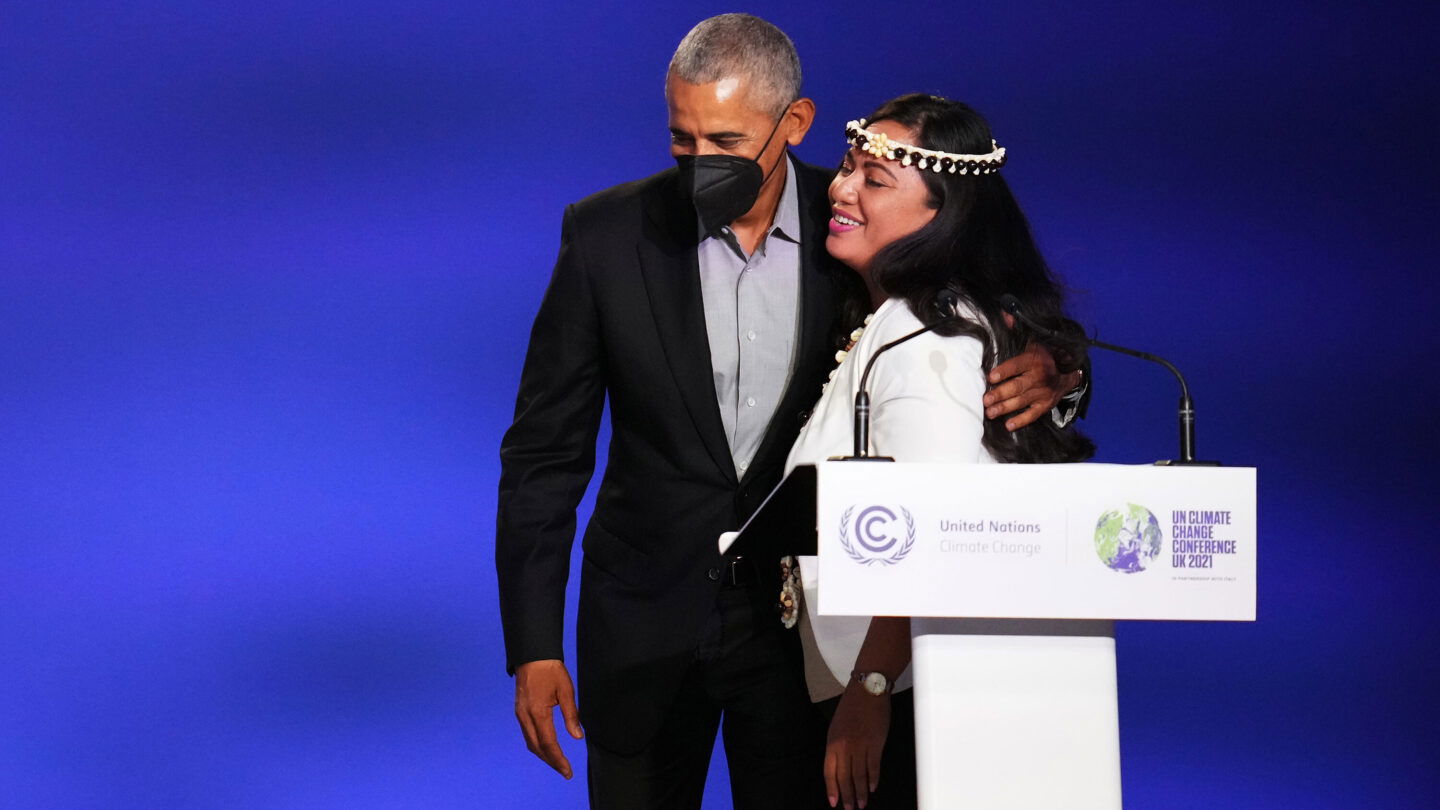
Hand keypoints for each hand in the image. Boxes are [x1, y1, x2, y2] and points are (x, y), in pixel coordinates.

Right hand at [514, 659, 583, 778]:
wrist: (532, 655)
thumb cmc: (551, 670)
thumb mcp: (566, 690)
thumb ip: (571, 715)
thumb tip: (577, 737)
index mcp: (538, 712)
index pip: (549, 743)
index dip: (559, 760)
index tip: (568, 771)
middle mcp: (525, 717)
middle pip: (537, 747)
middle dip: (551, 761)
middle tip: (565, 771)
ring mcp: (520, 714)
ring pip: (530, 742)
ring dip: (544, 755)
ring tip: (558, 763)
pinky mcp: (519, 711)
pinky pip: (527, 734)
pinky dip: (537, 745)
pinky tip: (546, 747)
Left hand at [824, 687, 889, 808]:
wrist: (867, 691)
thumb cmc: (852, 707)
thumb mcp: (836, 727)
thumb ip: (837, 746)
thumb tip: (841, 766)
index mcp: (832, 742)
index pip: (829, 772)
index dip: (832, 789)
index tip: (834, 802)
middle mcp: (844, 746)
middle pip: (844, 777)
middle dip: (847, 795)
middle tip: (850, 809)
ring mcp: (860, 746)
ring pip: (859, 775)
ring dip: (860, 792)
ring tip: (862, 804)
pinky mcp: (875, 743)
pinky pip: (873, 766)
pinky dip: (873, 779)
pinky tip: (872, 788)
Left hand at [983, 339, 1082, 430]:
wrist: (1068, 371)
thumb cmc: (1042, 355)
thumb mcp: (1032, 341)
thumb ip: (1017, 330)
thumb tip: (1005, 314)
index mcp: (1034, 360)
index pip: (1017, 365)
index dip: (1004, 371)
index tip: (991, 377)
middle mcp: (1039, 377)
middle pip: (1018, 386)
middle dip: (1001, 394)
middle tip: (985, 400)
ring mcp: (1043, 392)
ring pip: (1022, 401)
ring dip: (1005, 408)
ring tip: (990, 412)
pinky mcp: (1046, 405)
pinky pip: (1033, 415)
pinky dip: (1021, 420)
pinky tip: (1009, 425)